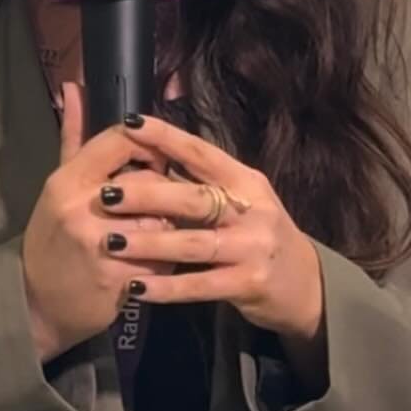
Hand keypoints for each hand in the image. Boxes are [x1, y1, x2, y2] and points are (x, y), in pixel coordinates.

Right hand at [20, 83, 177, 362]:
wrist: (36, 302)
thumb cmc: (51, 238)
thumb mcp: (58, 186)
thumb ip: (74, 136)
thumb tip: (74, 86)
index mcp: (68, 180)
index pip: (120, 140)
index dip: (147, 145)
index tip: (154, 160)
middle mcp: (83, 208)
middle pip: (148, 182)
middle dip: (164, 191)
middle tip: (166, 202)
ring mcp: (102, 245)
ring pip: (161, 222)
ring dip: (171, 228)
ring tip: (165, 233)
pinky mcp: (120, 278)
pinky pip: (163, 260)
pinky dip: (169, 261)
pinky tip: (161, 262)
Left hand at [97, 113, 325, 346]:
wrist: (304, 286)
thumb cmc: (256, 234)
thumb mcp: (239, 200)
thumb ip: (199, 181)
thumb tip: (147, 154)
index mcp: (245, 180)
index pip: (201, 152)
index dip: (166, 137)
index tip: (129, 123)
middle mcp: (253, 209)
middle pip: (194, 198)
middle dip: (147, 195)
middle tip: (106, 193)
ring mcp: (253, 248)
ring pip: (193, 244)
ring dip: (149, 243)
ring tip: (110, 242)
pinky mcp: (250, 284)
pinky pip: (199, 286)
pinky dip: (166, 287)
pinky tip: (136, 287)